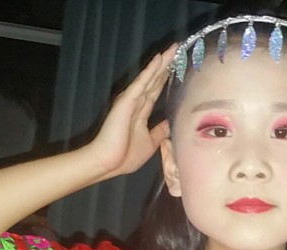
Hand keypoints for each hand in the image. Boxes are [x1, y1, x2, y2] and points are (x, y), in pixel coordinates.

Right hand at [89, 45, 175, 177]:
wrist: (108, 162)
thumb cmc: (126, 156)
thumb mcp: (150, 143)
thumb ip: (159, 131)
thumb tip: (170, 124)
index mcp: (141, 112)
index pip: (156, 91)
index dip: (165, 79)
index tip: (177, 66)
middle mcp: (136, 102)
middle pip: (154, 80)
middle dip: (166, 66)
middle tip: (177, 49)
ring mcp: (131, 100)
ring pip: (149, 77)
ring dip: (161, 63)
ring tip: (173, 48)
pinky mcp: (127, 101)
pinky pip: (141, 83)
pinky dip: (151, 71)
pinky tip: (160, 59)